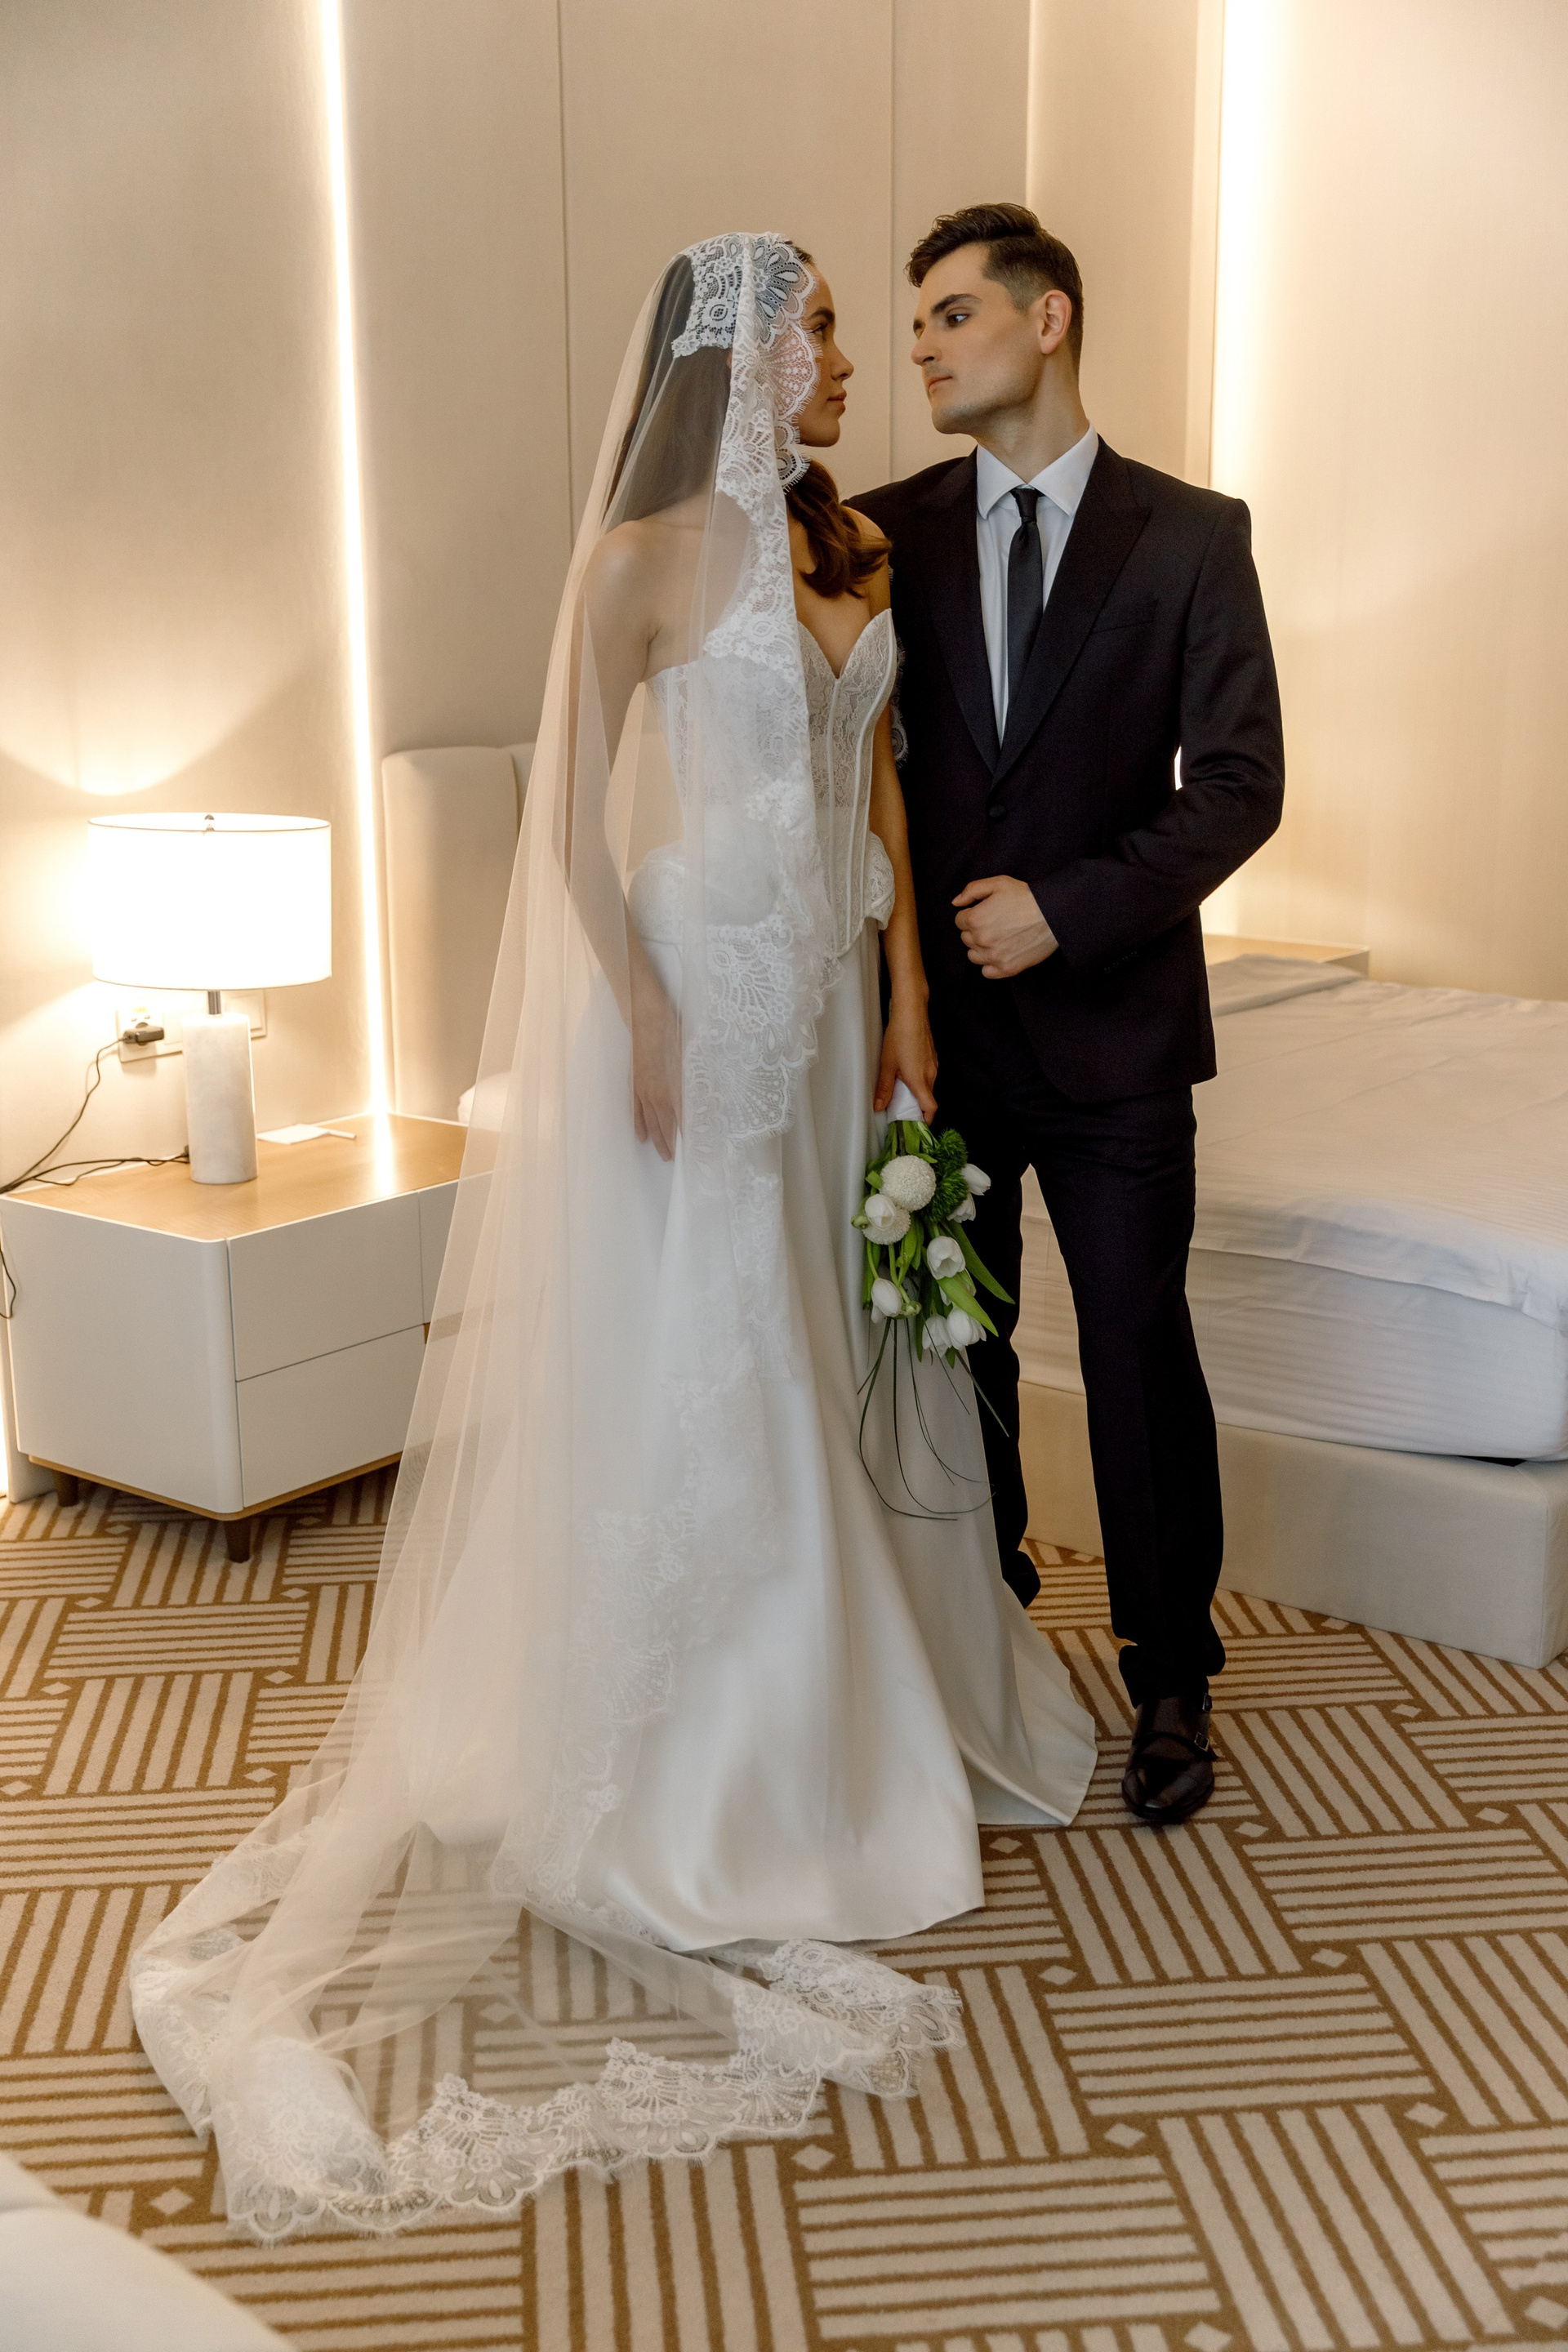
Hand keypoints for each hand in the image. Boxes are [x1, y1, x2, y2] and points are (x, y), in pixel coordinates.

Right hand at [630, 973, 680, 1160]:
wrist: (646, 1015)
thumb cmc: (673, 1032)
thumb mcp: (692, 1056)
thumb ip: (697, 1080)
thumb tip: (707, 1098)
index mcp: (673, 1088)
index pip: (683, 1120)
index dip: (690, 1137)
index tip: (698, 1153)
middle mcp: (656, 1094)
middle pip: (665, 1126)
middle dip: (671, 1145)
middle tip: (677, 1162)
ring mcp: (642, 1090)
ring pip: (650, 1121)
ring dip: (657, 1139)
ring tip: (663, 1156)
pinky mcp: (634, 1083)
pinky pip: (634, 1110)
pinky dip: (638, 1124)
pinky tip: (641, 1136)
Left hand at [874, 997, 937, 1120]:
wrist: (912, 1013)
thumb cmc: (899, 1037)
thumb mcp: (887, 1065)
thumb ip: (884, 1088)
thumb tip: (879, 1107)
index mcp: (920, 1081)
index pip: (930, 1108)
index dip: (926, 1121)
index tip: (917, 1128)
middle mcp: (931, 1075)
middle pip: (928, 1099)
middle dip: (918, 1109)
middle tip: (902, 1112)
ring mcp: (933, 1065)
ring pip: (928, 1086)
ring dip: (917, 1093)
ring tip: (901, 1092)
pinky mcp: (932, 1056)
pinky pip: (927, 1075)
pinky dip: (919, 1081)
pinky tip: (906, 1074)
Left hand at [953, 875, 1057, 978]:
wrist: (1053, 913)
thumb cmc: (1026, 896)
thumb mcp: (998, 883)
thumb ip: (972, 890)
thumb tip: (955, 903)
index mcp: (975, 919)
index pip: (959, 921)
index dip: (972, 914)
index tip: (985, 912)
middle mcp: (981, 940)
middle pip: (966, 938)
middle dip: (976, 930)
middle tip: (995, 922)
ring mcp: (994, 957)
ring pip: (973, 956)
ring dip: (981, 948)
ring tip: (998, 937)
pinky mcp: (1007, 969)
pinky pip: (986, 972)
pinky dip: (990, 964)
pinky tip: (1001, 952)